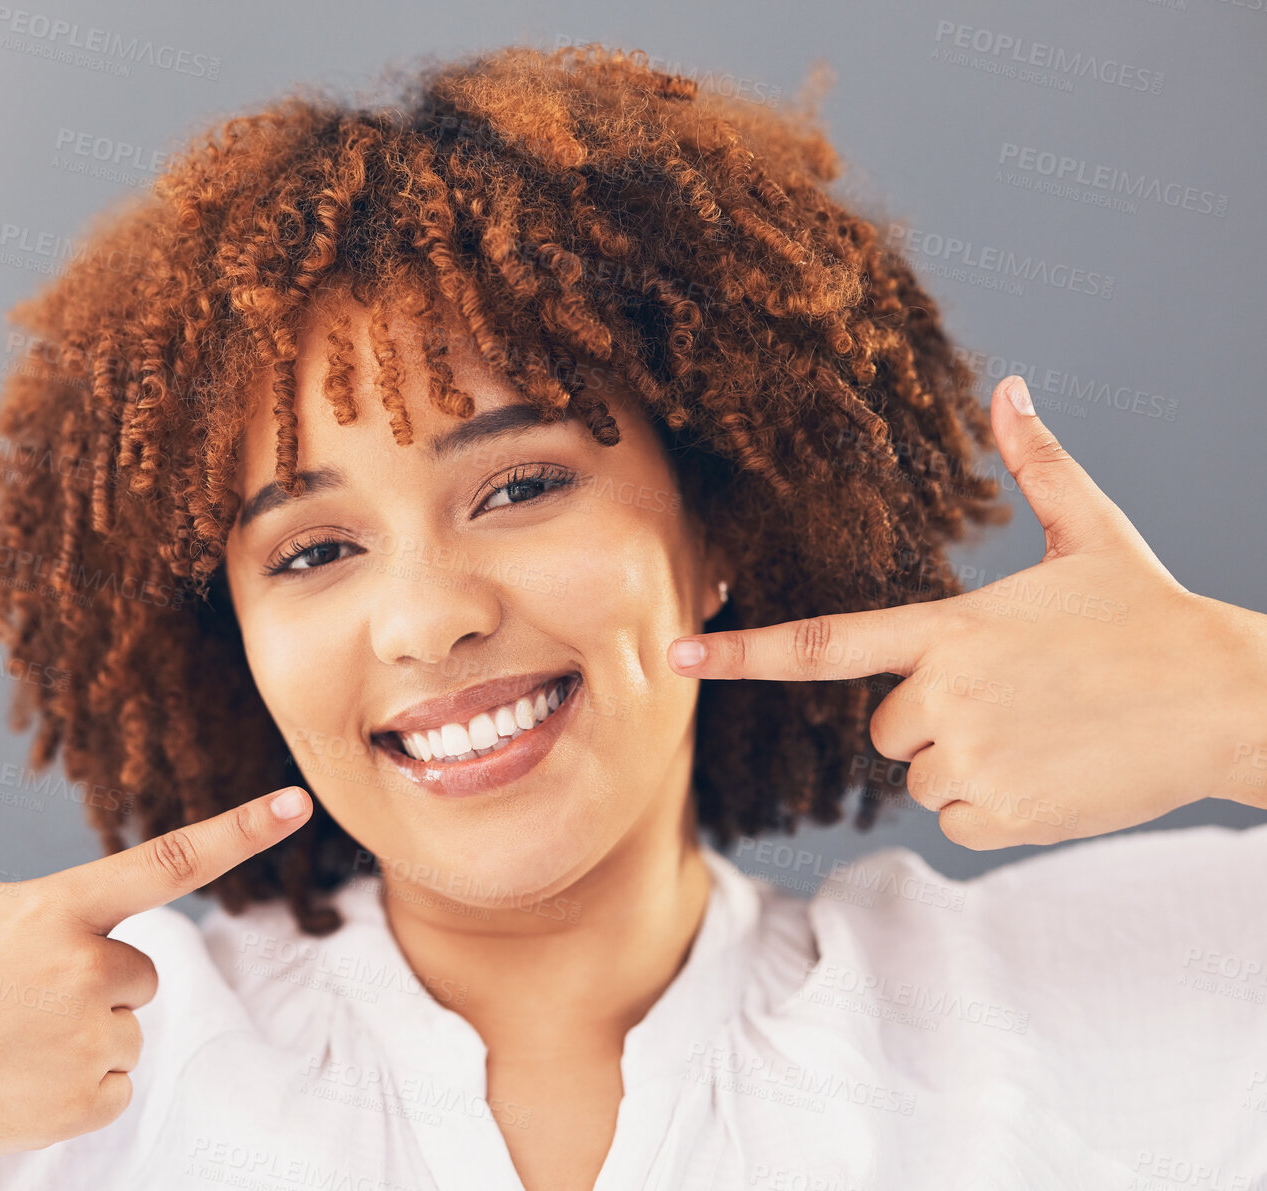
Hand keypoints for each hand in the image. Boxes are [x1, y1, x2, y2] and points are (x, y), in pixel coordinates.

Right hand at [0, 708, 311, 1165]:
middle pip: (144, 967)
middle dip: (95, 975)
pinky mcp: (80, 1103)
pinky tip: (13, 1077)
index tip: (298, 802)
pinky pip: (114, 1083)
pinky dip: (77, 1084)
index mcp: (55, 908)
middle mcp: (83, 972)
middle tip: (16, 991)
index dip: (242, 830)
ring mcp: (83, 1042)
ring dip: (85, 1030)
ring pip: (128, 1026)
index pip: (172, 860)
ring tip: (4, 1036)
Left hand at [667, 375, 1266, 848]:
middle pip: (882, 725)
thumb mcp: (1092, 532)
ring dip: (962, 762)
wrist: (1228, 701)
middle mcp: (946, 694)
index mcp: (949, 627)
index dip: (743, 652)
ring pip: (917, 775)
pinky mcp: (1002, 813)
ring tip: (1040, 730)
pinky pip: (952, 817)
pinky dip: (990, 805)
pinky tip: (1049, 772)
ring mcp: (972, 757)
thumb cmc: (1151, 614)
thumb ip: (1037, 464)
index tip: (674, 657)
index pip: (822, 643)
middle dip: (930, 716)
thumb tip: (1013, 386)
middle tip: (1012, 697)